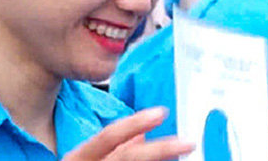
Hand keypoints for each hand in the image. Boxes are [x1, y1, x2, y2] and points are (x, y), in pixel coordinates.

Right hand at [62, 107, 195, 160]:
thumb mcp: (88, 160)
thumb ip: (115, 149)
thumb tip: (142, 135)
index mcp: (79, 157)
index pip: (108, 135)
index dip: (135, 122)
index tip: (162, 112)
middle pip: (126, 157)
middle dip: (160, 149)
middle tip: (188, 142)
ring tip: (182, 157)